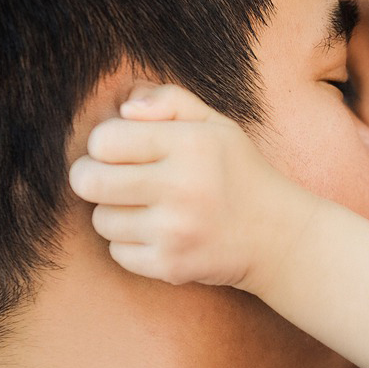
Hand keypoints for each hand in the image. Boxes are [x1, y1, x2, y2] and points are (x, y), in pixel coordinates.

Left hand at [69, 84, 295, 291]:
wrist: (279, 237)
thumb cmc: (239, 173)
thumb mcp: (216, 124)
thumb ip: (169, 101)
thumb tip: (122, 107)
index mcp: (191, 145)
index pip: (103, 140)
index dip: (104, 144)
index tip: (121, 151)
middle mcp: (182, 188)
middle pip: (89, 182)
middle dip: (92, 178)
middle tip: (111, 179)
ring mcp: (175, 232)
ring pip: (101, 220)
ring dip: (115, 213)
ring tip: (145, 208)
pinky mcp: (171, 266)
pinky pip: (117, 253)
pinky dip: (130, 244)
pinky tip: (157, 234)